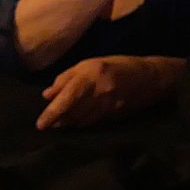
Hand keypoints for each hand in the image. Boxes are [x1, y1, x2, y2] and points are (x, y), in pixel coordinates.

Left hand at [36, 55, 185, 129]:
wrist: (149, 77)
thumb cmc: (116, 65)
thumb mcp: (89, 64)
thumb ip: (67, 78)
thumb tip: (47, 95)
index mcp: (90, 76)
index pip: (67, 99)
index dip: (52, 113)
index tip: (40, 124)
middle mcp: (98, 93)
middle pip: (72, 114)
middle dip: (58, 121)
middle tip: (47, 125)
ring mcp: (107, 107)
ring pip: (81, 121)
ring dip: (68, 124)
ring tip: (59, 124)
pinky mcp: (114, 116)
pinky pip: (92, 123)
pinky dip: (82, 123)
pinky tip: (76, 122)